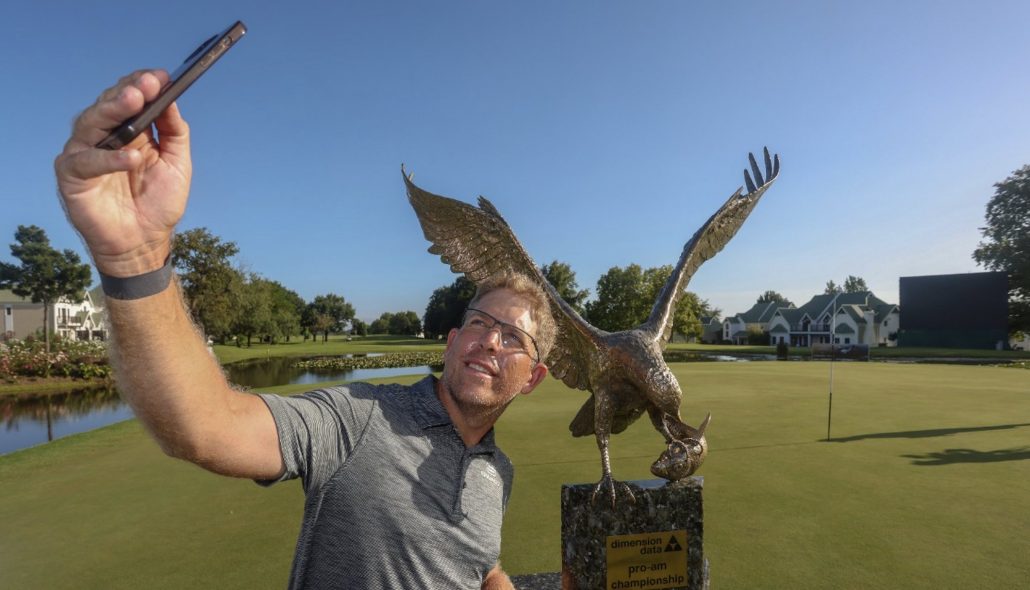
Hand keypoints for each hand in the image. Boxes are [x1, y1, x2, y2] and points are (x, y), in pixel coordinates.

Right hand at [54, 70, 191, 276]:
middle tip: (147, 83)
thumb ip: (175, 132)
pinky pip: (87, 161)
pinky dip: (109, 158)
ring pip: (91, 123)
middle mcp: (103, 136)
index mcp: (128, 130)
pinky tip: (133, 157)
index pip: (129, 97)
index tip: (161, 76)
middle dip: (128, 91)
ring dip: (114, 110)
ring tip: (135, 101)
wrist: (144, 242)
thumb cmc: (158, 203)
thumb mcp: (177, 164)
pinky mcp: (71, 175)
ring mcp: (84, 153)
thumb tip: (172, 100)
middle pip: (109, 105)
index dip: (142, 84)